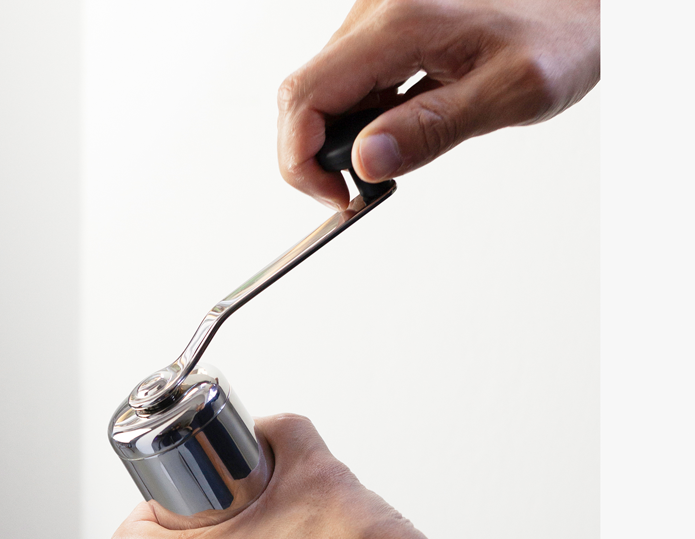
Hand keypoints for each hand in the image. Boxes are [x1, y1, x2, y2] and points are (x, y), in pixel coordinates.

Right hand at [277, 0, 599, 207]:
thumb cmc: (561, 33)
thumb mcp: (509, 93)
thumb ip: (432, 128)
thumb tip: (365, 160)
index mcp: (399, 23)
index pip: (305, 96)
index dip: (302, 160)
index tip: (337, 196)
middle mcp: (377, 12)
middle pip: (304, 95)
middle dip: (316, 155)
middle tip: (359, 189)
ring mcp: (378, 18)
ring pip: (324, 91)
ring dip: (342, 139)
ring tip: (395, 155)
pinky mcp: (387, 30)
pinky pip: (351, 82)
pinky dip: (361, 119)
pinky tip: (399, 128)